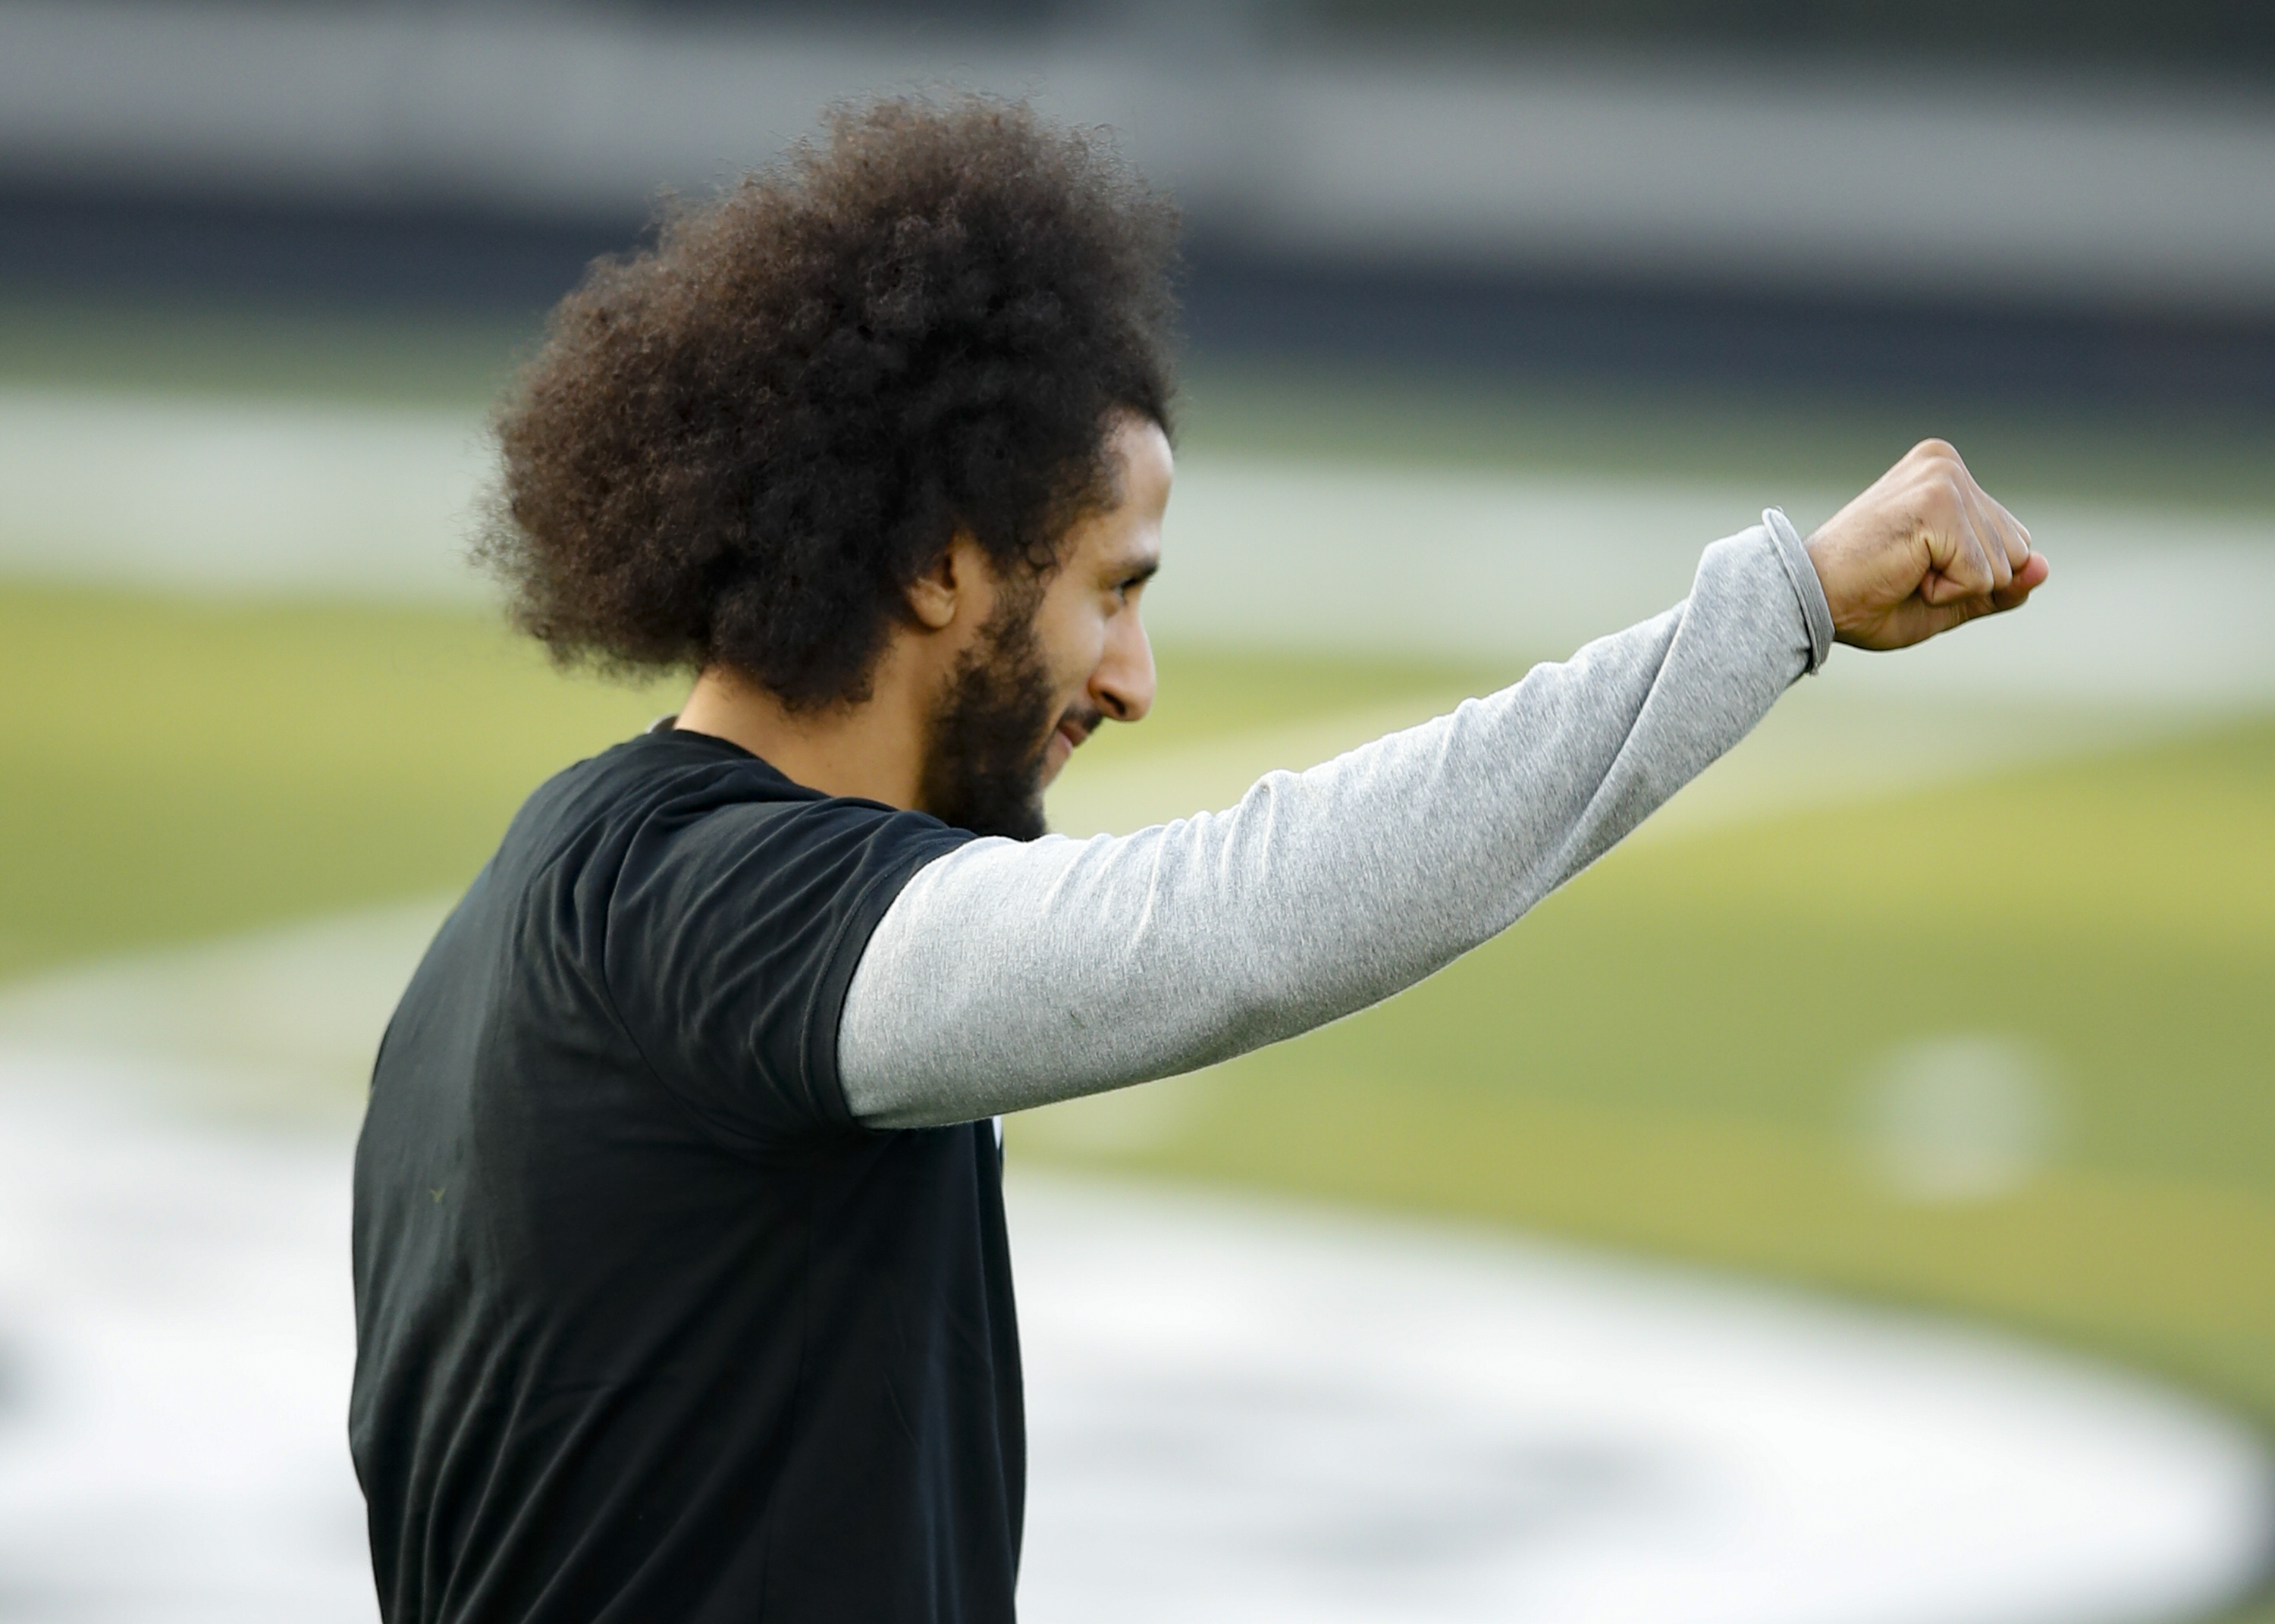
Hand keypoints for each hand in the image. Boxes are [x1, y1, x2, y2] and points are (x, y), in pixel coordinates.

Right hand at [1805, 440, 2049, 650]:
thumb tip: (2043, 568)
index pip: (2015, 542)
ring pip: (2003, 565)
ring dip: (1953, 587)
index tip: (1911, 568)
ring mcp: (1944, 479)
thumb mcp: (1948, 597)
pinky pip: (1980, 575)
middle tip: (1904, 572)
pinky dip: (1944, 592)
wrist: (1806, 601)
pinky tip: (1902, 574)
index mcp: (1947, 475)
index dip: (1971, 577)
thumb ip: (2000, 584)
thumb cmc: (1864, 599)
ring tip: (1900, 572)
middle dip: (1968, 581)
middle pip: (2017, 551)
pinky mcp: (1938, 503)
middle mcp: (1947, 465)